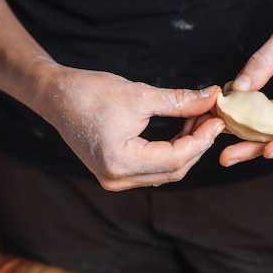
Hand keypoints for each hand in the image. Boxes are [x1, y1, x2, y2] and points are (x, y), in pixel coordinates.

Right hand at [41, 66, 223, 190]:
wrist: (54, 96)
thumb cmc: (90, 92)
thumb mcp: (140, 95)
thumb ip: (180, 101)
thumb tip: (212, 97)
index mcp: (119, 161)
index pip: (176, 158)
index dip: (202, 139)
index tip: (218, 119)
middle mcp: (117, 179)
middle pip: (175, 169)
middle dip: (199, 144)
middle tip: (213, 118)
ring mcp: (116, 180)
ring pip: (167, 172)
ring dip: (188, 148)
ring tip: (200, 120)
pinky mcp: (117, 174)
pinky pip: (155, 169)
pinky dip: (173, 151)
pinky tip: (184, 129)